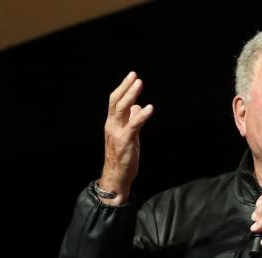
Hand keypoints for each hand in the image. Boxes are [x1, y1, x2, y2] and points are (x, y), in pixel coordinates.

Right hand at [99, 71, 154, 203]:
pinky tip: (149, 108)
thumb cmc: (122, 158)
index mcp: (112, 124)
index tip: (132, 77)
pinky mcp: (126, 142)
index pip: (115, 101)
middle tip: (135, 76)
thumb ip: (131, 121)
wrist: (116, 177)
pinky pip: (133, 126)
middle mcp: (112, 126)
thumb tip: (138, 107)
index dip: (123, 88)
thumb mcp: (128, 136)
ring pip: (122, 109)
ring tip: (140, 84)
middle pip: (116, 101)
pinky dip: (141, 116)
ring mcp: (118, 133)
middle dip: (126, 87)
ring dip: (131, 95)